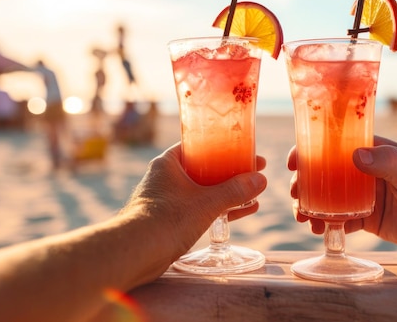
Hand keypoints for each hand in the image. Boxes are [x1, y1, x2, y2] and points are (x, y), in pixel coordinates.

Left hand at [122, 143, 266, 259]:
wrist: (135, 252)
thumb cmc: (167, 219)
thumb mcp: (207, 203)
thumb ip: (234, 191)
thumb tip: (261, 180)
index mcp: (169, 163)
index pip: (198, 145)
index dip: (224, 147)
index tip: (244, 150)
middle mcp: (165, 177)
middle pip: (204, 168)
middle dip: (230, 173)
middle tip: (254, 171)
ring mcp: (167, 199)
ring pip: (203, 190)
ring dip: (227, 193)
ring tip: (253, 193)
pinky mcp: (169, 220)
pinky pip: (199, 208)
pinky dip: (218, 209)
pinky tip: (240, 212)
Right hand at [288, 136, 396, 248]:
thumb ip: (387, 162)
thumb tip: (355, 155)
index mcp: (372, 151)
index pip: (335, 144)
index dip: (310, 150)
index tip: (294, 162)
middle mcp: (363, 171)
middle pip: (324, 172)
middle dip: (304, 182)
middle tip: (295, 195)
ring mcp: (362, 195)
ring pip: (327, 197)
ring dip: (311, 205)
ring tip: (303, 219)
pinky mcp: (366, 217)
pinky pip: (339, 219)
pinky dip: (326, 224)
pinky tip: (319, 231)